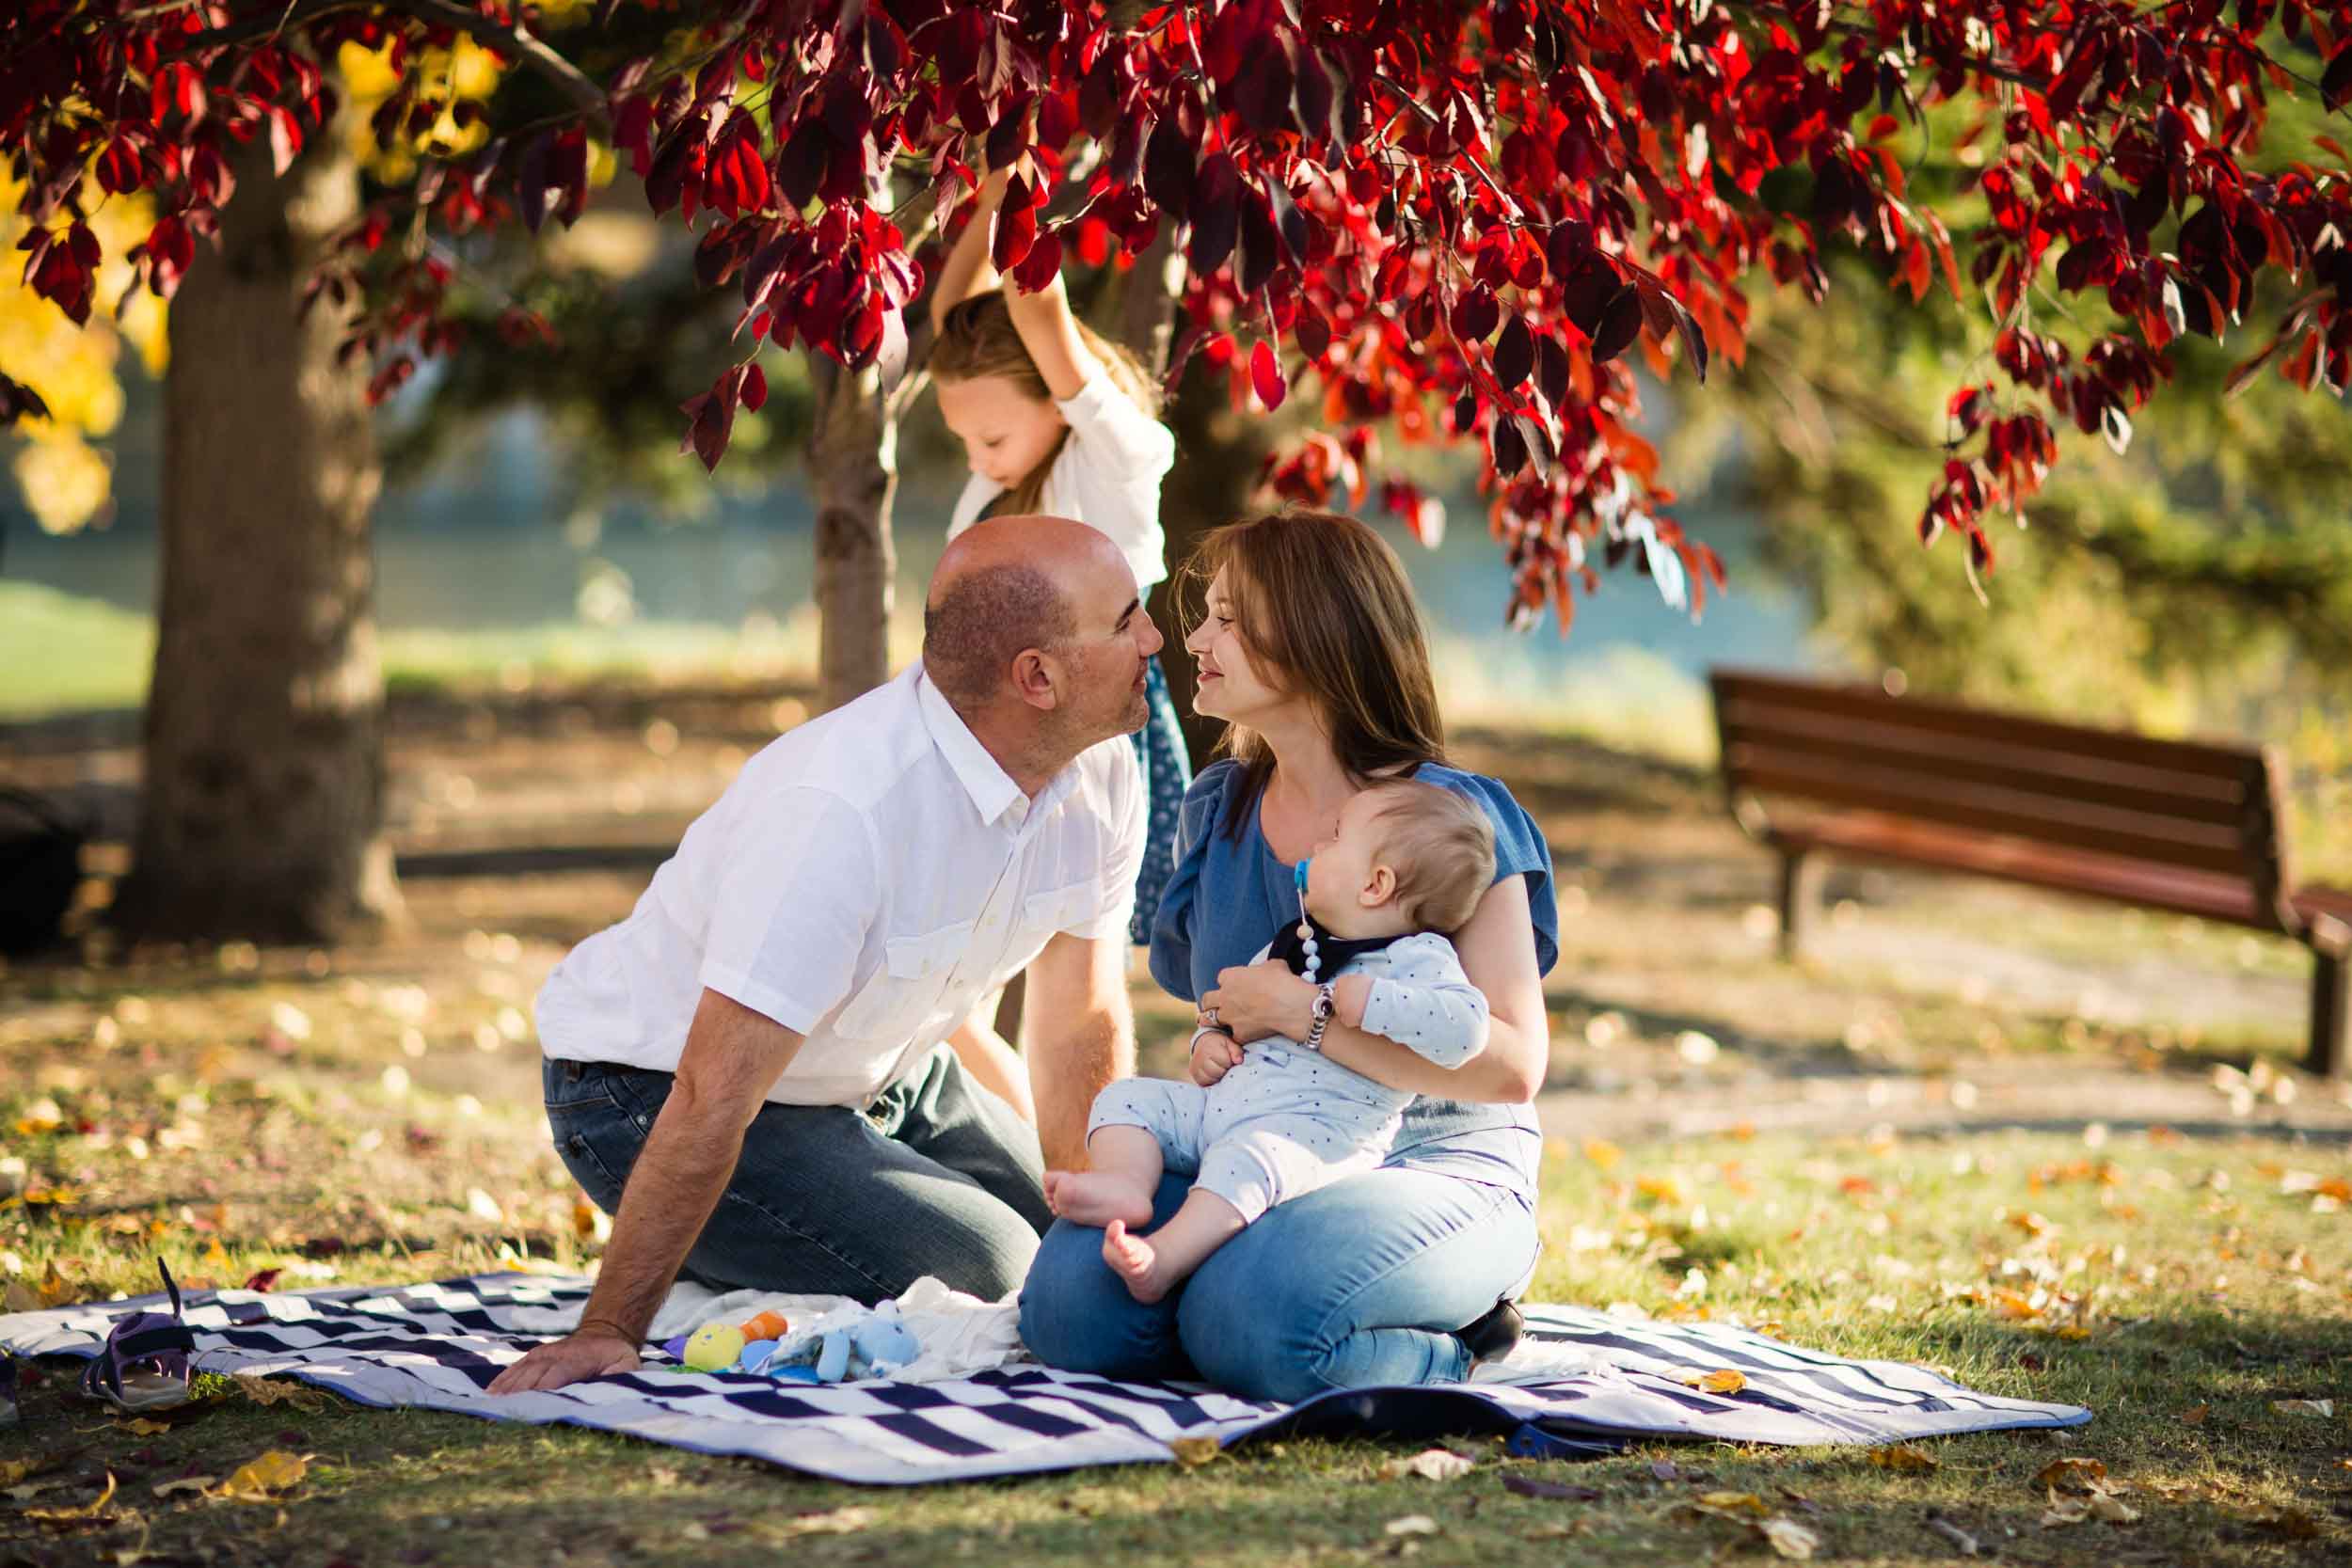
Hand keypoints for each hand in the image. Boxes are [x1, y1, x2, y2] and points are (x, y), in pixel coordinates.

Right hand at [487, 1326, 639, 1395]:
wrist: (606, 1332)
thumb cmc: (618, 1357)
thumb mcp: (627, 1367)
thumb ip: (617, 1380)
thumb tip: (604, 1395)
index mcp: (579, 1358)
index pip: (556, 1376)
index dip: (542, 1393)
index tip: (528, 1410)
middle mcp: (558, 1354)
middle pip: (534, 1376)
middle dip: (519, 1396)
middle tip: (501, 1416)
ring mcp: (545, 1353)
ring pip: (522, 1372)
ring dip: (506, 1389)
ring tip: (489, 1407)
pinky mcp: (536, 1356)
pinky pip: (517, 1367)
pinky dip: (503, 1380)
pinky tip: (490, 1393)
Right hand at [1188, 1025, 1242, 1086]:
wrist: (1203, 1043)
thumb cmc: (1219, 1044)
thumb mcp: (1229, 1043)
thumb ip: (1236, 1051)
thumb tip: (1239, 1061)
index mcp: (1210, 1047)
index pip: (1225, 1062)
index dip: (1230, 1062)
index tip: (1229, 1059)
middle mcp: (1200, 1057)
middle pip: (1218, 1072)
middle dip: (1224, 1070)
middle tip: (1224, 1065)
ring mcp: (1195, 1066)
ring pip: (1211, 1079)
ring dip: (1217, 1076)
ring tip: (1218, 1068)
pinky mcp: (1194, 1074)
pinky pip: (1204, 1083)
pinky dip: (1210, 1080)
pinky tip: (1212, 1073)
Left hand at [1198, 961, 1315, 1044]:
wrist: (1289, 1005)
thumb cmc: (1282, 981)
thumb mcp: (1273, 965)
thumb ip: (1263, 969)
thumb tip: (1267, 971)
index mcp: (1230, 977)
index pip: (1221, 978)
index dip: (1229, 982)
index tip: (1237, 986)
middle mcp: (1225, 996)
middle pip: (1207, 1000)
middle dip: (1211, 1003)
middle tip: (1220, 1005)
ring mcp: (1229, 1016)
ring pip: (1209, 1020)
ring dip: (1215, 1021)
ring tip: (1220, 1023)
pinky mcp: (1239, 1033)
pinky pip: (1234, 1036)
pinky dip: (1240, 1036)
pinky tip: (1247, 1035)